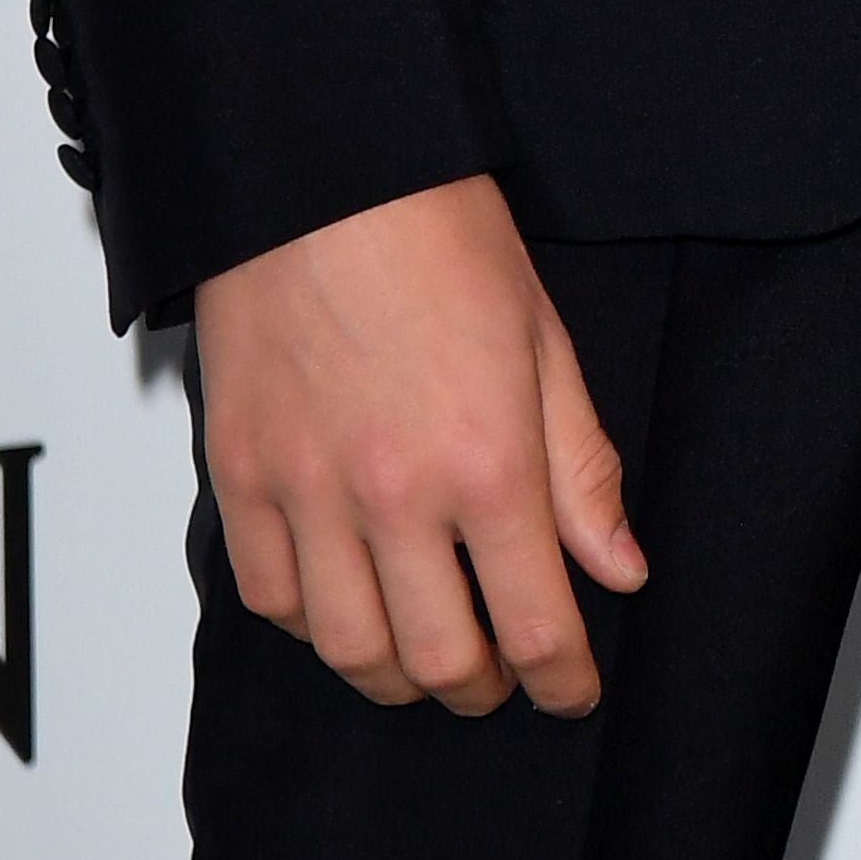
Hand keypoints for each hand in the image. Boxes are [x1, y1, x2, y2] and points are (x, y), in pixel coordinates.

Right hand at [193, 171, 645, 715]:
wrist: (323, 168)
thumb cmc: (438, 231)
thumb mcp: (544, 341)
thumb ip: (582, 469)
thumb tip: (619, 568)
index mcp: (490, 461)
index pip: (536, 627)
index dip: (563, 681)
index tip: (572, 690)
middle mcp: (396, 494)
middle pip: (442, 663)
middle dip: (484, 687)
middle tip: (502, 670)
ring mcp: (309, 491)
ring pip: (351, 651)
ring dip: (398, 673)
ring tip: (425, 650)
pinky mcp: (241, 476)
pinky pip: (271, 598)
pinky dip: (313, 622)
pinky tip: (346, 599)